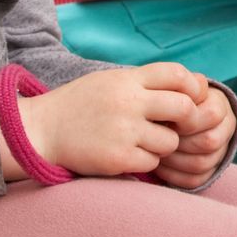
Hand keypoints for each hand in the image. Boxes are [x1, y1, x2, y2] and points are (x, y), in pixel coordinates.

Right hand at [4, 63, 202, 179]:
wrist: (39, 130)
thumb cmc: (81, 104)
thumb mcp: (112, 81)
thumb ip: (147, 82)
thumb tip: (197, 84)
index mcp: (128, 79)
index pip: (178, 74)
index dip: (192, 87)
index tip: (190, 99)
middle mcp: (128, 102)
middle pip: (184, 108)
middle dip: (187, 120)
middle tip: (178, 127)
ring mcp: (123, 131)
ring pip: (170, 142)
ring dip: (163, 145)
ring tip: (143, 142)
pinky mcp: (117, 158)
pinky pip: (151, 162)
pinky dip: (145, 162)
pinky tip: (129, 155)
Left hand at [152, 80, 236, 189]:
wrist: (176, 114)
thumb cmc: (172, 98)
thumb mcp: (177, 88)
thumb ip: (179, 86)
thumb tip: (177, 95)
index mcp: (220, 106)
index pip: (212, 115)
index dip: (187, 119)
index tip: (165, 116)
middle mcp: (226, 129)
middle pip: (209, 142)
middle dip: (179, 141)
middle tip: (157, 136)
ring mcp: (220, 152)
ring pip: (202, 164)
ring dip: (174, 159)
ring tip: (155, 151)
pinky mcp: (209, 172)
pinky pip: (194, 180)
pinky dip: (173, 175)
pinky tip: (159, 166)